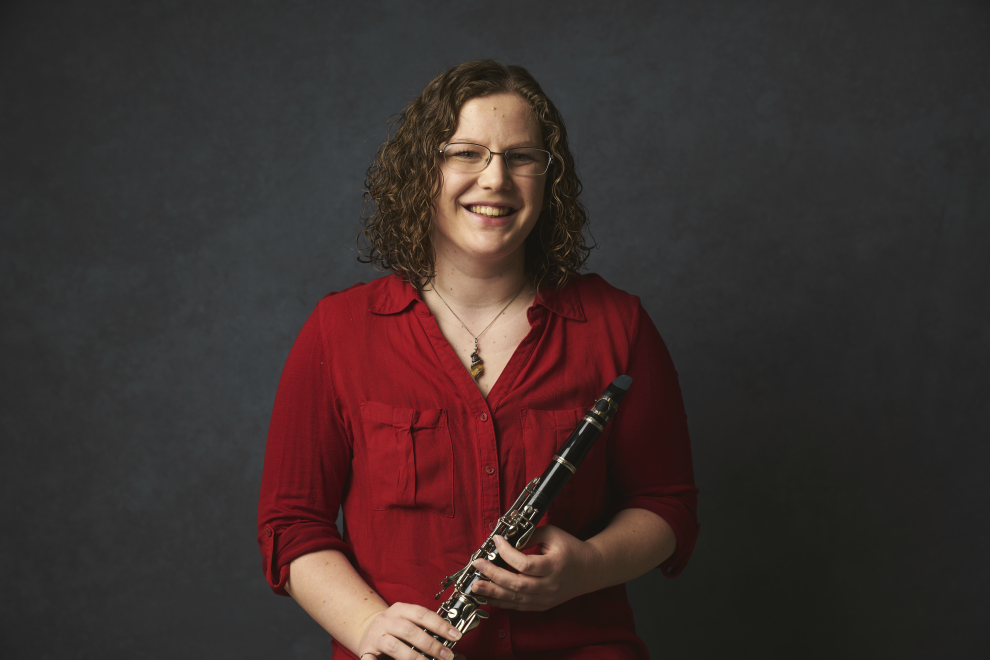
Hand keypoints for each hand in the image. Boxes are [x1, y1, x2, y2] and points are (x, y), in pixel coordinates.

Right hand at [355, 602, 461, 659]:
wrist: (367, 630)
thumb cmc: (395, 629)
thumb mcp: (409, 623)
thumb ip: (428, 631)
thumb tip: (455, 647)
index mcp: (400, 610)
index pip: (422, 614)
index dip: (440, 625)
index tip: (455, 636)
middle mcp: (386, 620)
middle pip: (409, 630)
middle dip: (430, 644)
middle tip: (446, 655)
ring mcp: (375, 635)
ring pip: (394, 645)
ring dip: (414, 657)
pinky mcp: (366, 650)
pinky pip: (371, 659)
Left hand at [469, 526, 603, 610]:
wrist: (590, 570)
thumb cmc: (570, 549)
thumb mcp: (553, 534)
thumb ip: (530, 536)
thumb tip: (506, 540)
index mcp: (554, 567)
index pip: (525, 564)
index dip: (507, 552)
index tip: (496, 540)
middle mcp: (550, 586)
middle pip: (517, 584)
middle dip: (493, 576)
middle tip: (477, 566)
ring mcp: (546, 599)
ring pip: (516, 598)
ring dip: (493, 592)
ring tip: (475, 586)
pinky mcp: (542, 605)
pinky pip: (519, 606)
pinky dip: (502, 602)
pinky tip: (488, 596)